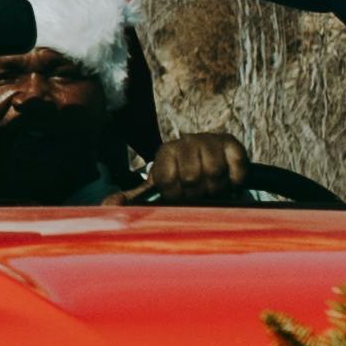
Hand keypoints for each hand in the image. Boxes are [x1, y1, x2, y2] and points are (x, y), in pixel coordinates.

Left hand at [129, 129, 252, 205]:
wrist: (211, 163)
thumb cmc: (182, 181)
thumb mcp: (158, 189)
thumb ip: (135, 199)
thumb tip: (109, 205)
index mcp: (165, 153)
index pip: (166, 179)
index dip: (176, 195)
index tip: (180, 196)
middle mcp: (186, 141)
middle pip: (191, 177)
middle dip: (197, 193)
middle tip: (199, 193)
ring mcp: (209, 140)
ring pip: (214, 172)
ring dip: (216, 188)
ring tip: (213, 188)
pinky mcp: (232, 143)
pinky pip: (236, 168)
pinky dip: (235, 181)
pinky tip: (229, 181)